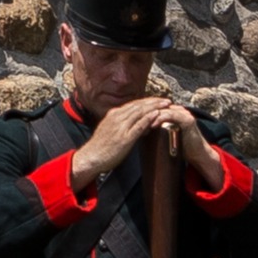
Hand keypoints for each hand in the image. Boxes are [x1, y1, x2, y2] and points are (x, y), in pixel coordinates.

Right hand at [67, 99, 219, 196]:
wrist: (91, 157)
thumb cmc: (101, 147)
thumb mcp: (110, 130)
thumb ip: (123, 125)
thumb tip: (138, 124)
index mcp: (114, 114)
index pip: (134, 104)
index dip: (148, 101)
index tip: (158, 100)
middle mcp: (117, 117)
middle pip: (139, 105)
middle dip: (154, 101)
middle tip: (167, 100)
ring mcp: (121, 126)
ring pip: (140, 112)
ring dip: (155, 107)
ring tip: (166, 104)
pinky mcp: (124, 138)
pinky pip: (138, 125)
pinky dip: (148, 119)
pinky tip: (157, 115)